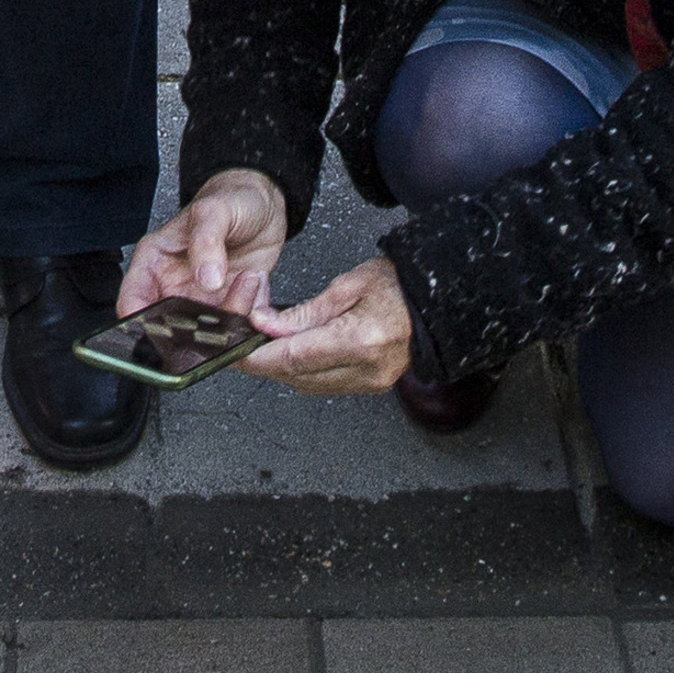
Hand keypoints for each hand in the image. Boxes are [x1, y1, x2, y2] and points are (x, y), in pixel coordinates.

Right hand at [116, 168, 286, 318]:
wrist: (264, 204)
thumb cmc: (230, 198)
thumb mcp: (213, 210)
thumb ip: (206, 242)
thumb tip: (206, 278)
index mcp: (155, 263)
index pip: (133, 301)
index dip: (140, 321)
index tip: (163, 327)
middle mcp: (176, 286)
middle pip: (171, 327)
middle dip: (195, 328)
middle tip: (219, 309)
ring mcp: (203, 299)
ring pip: (208, 332)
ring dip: (233, 316)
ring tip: (249, 280)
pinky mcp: (230, 305)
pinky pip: (237, 326)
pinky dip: (251, 316)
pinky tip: (257, 286)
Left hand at [239, 255, 413, 396]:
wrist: (436, 303)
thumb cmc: (399, 286)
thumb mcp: (347, 286)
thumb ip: (303, 311)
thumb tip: (264, 325)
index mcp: (361, 340)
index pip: (294, 357)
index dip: (259, 356)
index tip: (236, 350)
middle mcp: (367, 369)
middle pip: (297, 376)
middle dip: (265, 362)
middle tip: (244, 345)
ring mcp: (371, 382)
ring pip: (308, 385)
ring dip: (283, 368)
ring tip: (268, 345)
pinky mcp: (372, 386)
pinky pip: (325, 385)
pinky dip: (304, 372)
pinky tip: (296, 353)